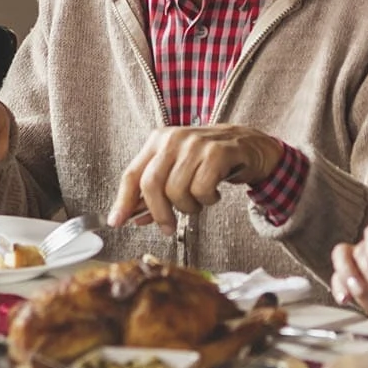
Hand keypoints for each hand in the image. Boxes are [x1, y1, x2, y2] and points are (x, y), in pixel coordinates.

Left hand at [112, 124, 286, 228]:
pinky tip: (214, 193)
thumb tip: (134, 217)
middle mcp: (174, 138)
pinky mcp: (218, 152)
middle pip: (151, 184)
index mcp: (158, 140)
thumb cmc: (210, 161)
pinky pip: (202, 190)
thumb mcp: (179, 172)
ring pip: (177, 191)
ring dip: (189, 207)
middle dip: (158, 213)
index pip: (132, 174)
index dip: (123, 201)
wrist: (250, 146)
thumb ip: (156, 193)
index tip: (117, 222)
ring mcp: (196, 143)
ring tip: (200, 200)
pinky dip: (208, 200)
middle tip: (168, 228)